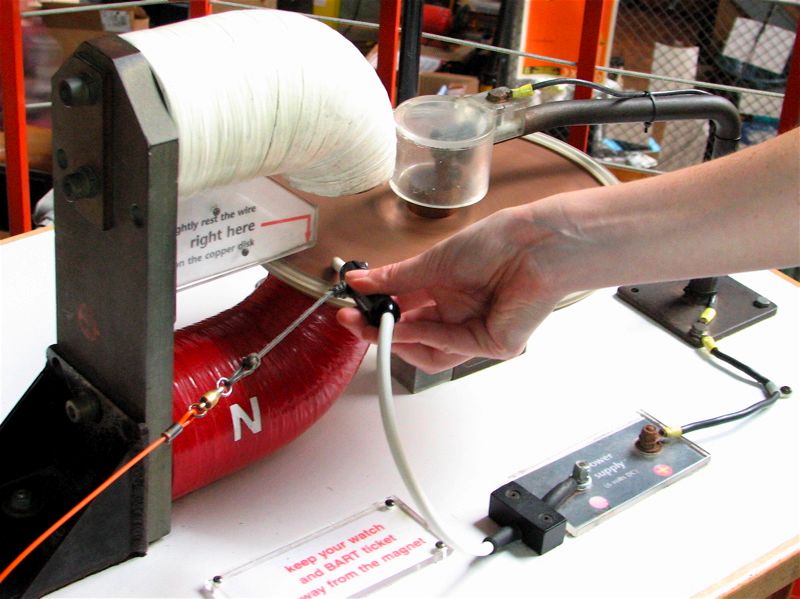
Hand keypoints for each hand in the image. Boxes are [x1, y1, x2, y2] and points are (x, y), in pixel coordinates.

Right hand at [336, 205, 567, 373]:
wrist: (535, 243)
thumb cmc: (496, 243)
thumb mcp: (434, 261)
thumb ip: (395, 278)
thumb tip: (358, 281)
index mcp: (446, 292)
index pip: (404, 311)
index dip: (377, 313)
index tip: (351, 308)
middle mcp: (460, 314)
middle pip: (413, 336)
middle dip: (380, 331)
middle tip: (353, 323)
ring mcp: (476, 332)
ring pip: (429, 351)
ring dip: (399, 339)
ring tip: (373, 327)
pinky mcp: (493, 345)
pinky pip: (451, 346)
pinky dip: (426, 336)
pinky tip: (405, 326)